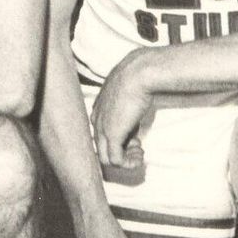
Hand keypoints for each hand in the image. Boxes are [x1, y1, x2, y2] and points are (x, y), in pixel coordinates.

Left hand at [93, 55, 160, 171]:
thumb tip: (137, 112)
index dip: (120, 140)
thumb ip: (127, 108)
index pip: (102, 135)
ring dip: (126, 161)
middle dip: (121, 152)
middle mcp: (96, 121)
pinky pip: (115, 161)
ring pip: (106, 159)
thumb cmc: (137, 80)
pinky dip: (128, 163)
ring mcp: (102, 129)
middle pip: (102, 149)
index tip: (136, 137)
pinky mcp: (112, 136)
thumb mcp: (129, 96)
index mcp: (99, 111)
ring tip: (140, 152)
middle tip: (138, 147)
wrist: (138, 74)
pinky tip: (141, 155)